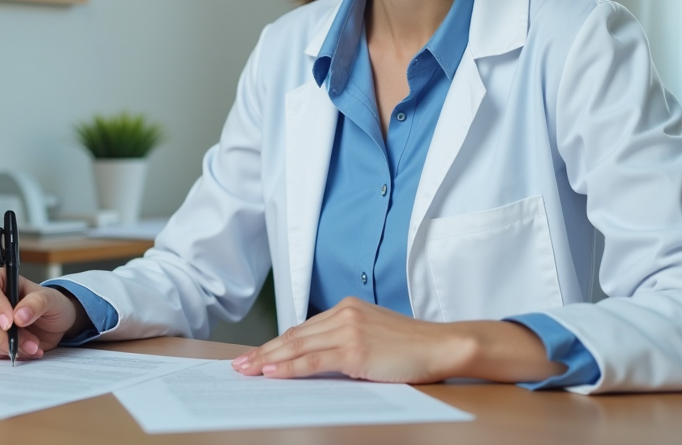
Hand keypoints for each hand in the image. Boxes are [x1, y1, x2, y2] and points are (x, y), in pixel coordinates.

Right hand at [0, 266, 88, 359]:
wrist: (52, 326)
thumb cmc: (49, 305)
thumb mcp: (51, 300)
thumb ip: (37, 303)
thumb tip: (19, 316)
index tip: (10, 322)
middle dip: (0, 334)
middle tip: (26, 342)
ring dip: (3, 346)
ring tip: (30, 347)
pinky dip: (1, 354)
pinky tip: (19, 351)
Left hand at [230, 296, 561, 383]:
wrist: (442, 345)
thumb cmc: (412, 346)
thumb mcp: (374, 335)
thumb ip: (345, 341)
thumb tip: (314, 360)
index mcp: (347, 307)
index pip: (303, 328)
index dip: (277, 343)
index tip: (256, 355)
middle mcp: (344, 313)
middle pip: (294, 335)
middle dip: (264, 352)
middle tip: (240, 364)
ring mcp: (349, 329)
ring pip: (298, 346)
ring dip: (269, 360)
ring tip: (248, 371)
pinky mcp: (355, 348)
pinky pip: (314, 360)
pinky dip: (290, 367)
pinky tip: (273, 373)